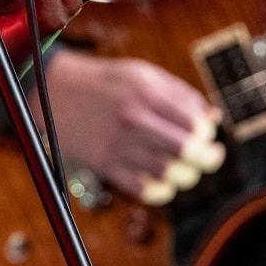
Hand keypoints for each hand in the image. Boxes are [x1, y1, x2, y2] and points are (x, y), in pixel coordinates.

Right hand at [37, 50, 224, 203]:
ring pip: (170, 174)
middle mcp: (133, 120)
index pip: (195, 124)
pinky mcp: (104, 165)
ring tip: (183, 167)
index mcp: (145, 94)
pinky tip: (162, 179)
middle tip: (209, 156)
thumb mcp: (141, 74)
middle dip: (207, 158)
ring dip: (185, 174)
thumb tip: (213, 118)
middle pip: (188, 152)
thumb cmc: (102, 81)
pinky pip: (145, 190)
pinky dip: (162, 191)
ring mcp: (117, 144)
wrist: (51, 90)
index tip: (205, 135)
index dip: (208, 133)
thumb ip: (179, 93)